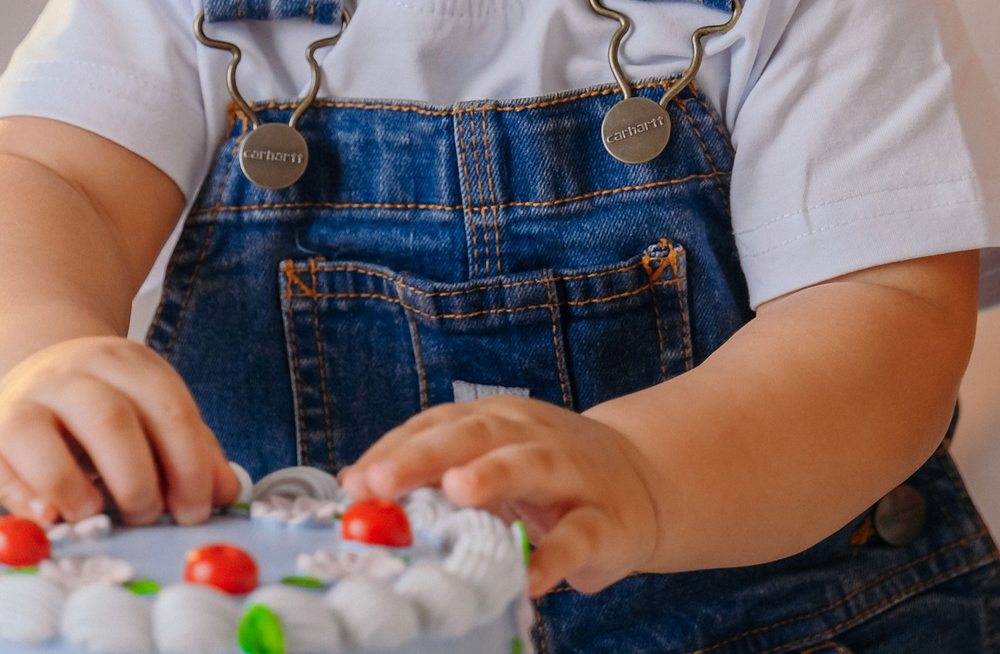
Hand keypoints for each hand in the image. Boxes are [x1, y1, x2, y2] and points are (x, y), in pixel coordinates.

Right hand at [0, 335, 240, 527]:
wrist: (31, 378)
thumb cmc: (105, 415)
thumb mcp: (153, 414)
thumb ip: (193, 451)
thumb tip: (228, 492)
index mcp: (124, 364)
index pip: (165, 407)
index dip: (188, 464)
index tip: (196, 510)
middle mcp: (69, 376)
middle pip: (106, 418)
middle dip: (135, 478)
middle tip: (147, 516)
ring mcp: (19, 404)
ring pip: (31, 432)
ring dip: (67, 484)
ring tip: (92, 514)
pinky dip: (13, 494)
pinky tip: (45, 518)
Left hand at [341, 397, 663, 595]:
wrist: (645, 480)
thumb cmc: (545, 475)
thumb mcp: (490, 463)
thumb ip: (434, 474)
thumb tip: (357, 489)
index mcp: (494, 420)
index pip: (436, 425)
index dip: (393, 450)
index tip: (354, 481)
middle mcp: (530, 436)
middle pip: (474, 435)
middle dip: (425, 455)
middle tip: (383, 481)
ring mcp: (571, 474)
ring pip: (529, 465)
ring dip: (492, 475)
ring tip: (457, 492)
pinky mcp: (604, 521)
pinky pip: (577, 537)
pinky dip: (552, 556)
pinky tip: (525, 577)